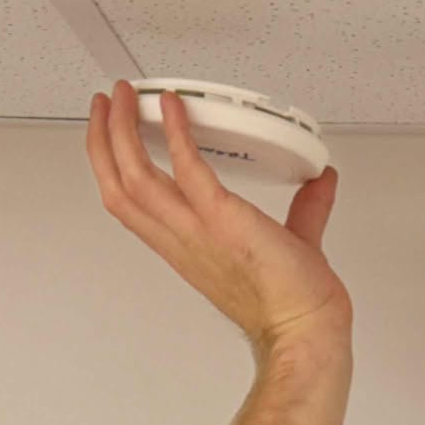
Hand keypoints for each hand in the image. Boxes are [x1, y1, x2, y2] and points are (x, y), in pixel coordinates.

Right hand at [86, 79, 351, 358]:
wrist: (304, 328)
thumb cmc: (292, 302)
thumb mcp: (295, 242)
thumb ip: (306, 210)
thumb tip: (320, 184)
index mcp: (188, 246)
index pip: (133, 206)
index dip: (114, 169)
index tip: (112, 136)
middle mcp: (182, 240)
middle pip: (119, 190)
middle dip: (103, 142)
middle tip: (103, 104)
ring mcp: (196, 232)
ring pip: (135, 180)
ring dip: (121, 133)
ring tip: (121, 97)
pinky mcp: (220, 220)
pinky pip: (186, 170)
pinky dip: (176, 132)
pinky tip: (173, 105)